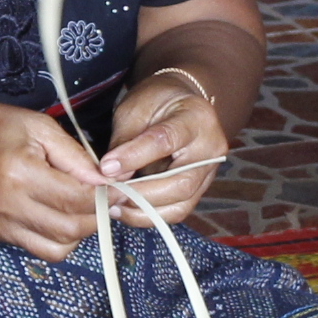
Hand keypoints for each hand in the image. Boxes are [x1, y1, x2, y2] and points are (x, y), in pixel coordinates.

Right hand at [0, 103, 116, 263]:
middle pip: (71, 229)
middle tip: (108, 199)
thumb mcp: (38, 126)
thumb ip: (74, 156)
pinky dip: (59, 237)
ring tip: (83, 207)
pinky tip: (60, 214)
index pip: (76, 199)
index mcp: (18, 173)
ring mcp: (0, 225)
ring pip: (58, 247)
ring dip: (80, 231)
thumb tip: (105, 181)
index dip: (106, 197)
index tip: (120, 188)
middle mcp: (8, 205)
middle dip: (98, 216)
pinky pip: (40, 248)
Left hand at [95, 73, 229, 229]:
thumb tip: (112, 177)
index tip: (106, 168)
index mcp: (196, 118)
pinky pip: (176, 211)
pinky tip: (125, 209)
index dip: (134, 157)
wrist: (179, 104)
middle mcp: (211, 148)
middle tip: (108, 194)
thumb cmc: (156, 102)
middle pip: (180, 183)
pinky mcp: (199, 190)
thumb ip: (125, 140)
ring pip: (180, 204)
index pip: (165, 141)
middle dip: (140, 194)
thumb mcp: (135, 109)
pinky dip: (148, 215)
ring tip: (112, 204)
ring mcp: (208, 173)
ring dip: (142, 210)